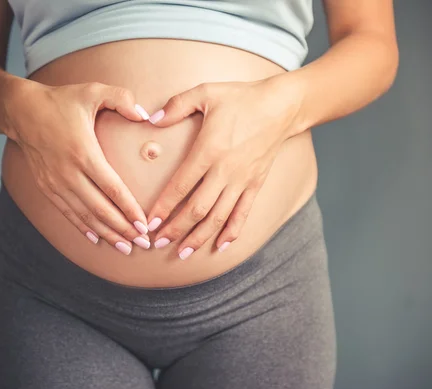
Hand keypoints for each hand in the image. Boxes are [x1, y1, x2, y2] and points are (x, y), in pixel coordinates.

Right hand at [3, 80, 152, 254]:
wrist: (21, 111)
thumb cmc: (61, 100)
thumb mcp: (93, 91)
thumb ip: (122, 98)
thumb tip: (146, 115)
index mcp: (83, 152)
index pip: (112, 188)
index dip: (129, 209)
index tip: (144, 224)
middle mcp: (68, 173)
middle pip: (100, 209)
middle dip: (123, 229)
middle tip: (142, 243)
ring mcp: (55, 183)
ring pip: (84, 216)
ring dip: (106, 233)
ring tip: (125, 247)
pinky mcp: (47, 187)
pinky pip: (68, 213)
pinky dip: (83, 228)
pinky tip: (97, 239)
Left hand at [145, 77, 301, 258]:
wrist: (282, 105)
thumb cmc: (241, 97)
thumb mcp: (206, 92)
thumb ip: (176, 105)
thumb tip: (151, 118)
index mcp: (209, 150)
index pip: (181, 186)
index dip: (164, 207)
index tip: (149, 223)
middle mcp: (225, 170)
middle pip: (197, 209)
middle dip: (176, 229)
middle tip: (157, 243)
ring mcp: (242, 180)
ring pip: (218, 217)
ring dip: (199, 237)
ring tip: (183, 252)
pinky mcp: (256, 184)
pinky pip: (243, 213)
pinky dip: (232, 232)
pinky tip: (221, 246)